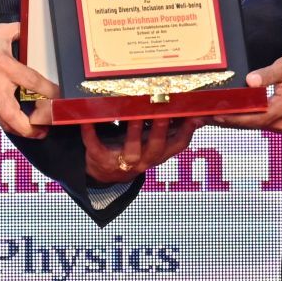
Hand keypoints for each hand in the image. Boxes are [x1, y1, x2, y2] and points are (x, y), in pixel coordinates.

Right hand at [0, 23, 58, 137]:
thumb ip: (19, 31)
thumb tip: (34, 28)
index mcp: (3, 66)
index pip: (32, 82)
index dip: (49, 92)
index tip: (59, 95)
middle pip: (14, 117)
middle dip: (32, 127)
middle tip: (46, 127)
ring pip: (4, 123)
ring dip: (22, 130)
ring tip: (37, 130)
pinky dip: (9, 122)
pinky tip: (19, 120)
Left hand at [81, 116, 201, 184]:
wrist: (106, 172)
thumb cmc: (134, 149)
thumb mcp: (153, 143)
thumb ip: (169, 128)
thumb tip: (191, 108)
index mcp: (159, 154)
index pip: (178, 145)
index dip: (187, 132)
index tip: (194, 116)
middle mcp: (144, 160)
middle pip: (156, 147)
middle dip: (160, 130)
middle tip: (163, 113)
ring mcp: (122, 161)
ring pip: (131, 149)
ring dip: (134, 132)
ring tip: (135, 114)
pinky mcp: (100, 159)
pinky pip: (95, 145)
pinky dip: (90, 132)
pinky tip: (87, 119)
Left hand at [211, 52, 281, 132]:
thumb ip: (268, 74)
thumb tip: (250, 81)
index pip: (254, 118)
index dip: (234, 118)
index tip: (215, 115)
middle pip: (251, 125)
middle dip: (228, 121)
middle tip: (204, 116)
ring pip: (253, 125)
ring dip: (234, 121)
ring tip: (211, 116)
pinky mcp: (281, 122)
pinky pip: (259, 122)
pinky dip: (243, 119)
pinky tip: (229, 114)